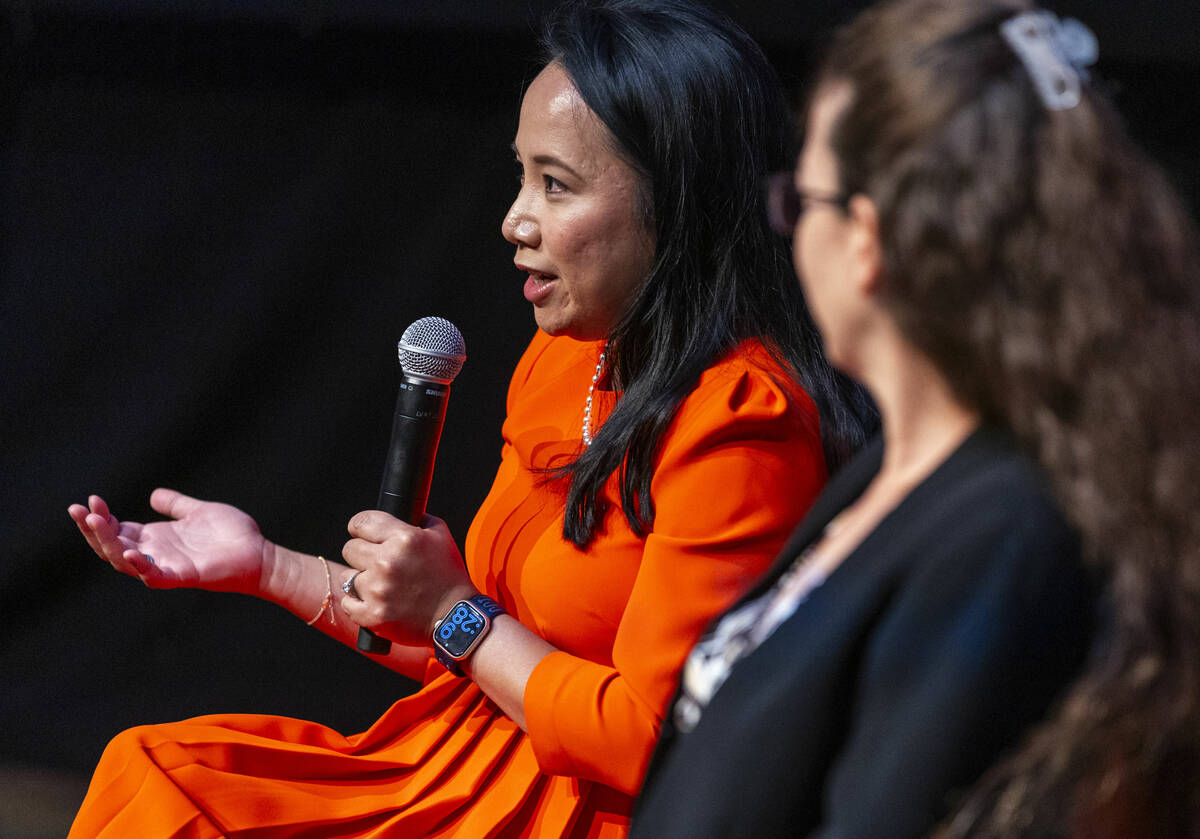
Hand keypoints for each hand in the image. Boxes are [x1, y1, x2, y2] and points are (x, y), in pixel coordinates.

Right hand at [68, 489, 266, 594]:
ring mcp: (168, 565)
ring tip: (96, 523)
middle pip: (112, 546)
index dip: (101, 517)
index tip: (90, 500)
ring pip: (125, 561)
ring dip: (108, 543)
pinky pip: (155, 576)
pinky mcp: (184, 576)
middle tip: (79, 509)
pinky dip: (140, 566)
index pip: (118, 529)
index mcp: (156, 538)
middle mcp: (156, 553)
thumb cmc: (232, 536)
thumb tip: (153, 495)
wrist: (260, 554)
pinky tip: (128, 551)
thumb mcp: (198, 512)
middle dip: (93, 529)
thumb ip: (176, 505)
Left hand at [339, 511, 475, 647]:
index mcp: (404, 539)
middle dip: (362, 554)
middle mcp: (387, 562)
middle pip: (349, 549)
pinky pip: (347, 602)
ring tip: (381, 585)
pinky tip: (377, 601)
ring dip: (361, 579)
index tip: (362, 534)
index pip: (361, 522)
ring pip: (347, 576)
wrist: (456, 617)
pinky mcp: (372, 615)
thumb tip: (398, 512)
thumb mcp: (440, 535)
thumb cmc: (448, 575)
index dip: (360, 527)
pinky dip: (358, 603)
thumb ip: (417, 519)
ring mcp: (377, 590)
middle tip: (379, 563)